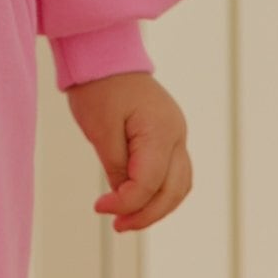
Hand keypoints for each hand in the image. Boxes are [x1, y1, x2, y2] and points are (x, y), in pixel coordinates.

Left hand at [64, 70, 192, 232]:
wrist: (103, 51)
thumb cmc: (98, 85)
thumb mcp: (100, 129)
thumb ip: (116, 166)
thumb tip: (126, 199)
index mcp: (161, 130)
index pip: (150, 183)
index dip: (126, 202)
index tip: (100, 208)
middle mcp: (177, 133)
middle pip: (173, 190)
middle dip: (147, 214)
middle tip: (118, 225)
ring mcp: (177, 133)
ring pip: (179, 184)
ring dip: (157, 207)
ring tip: (128, 219)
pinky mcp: (168, 134)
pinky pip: (173, 171)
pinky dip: (159, 191)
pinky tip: (137, 200)